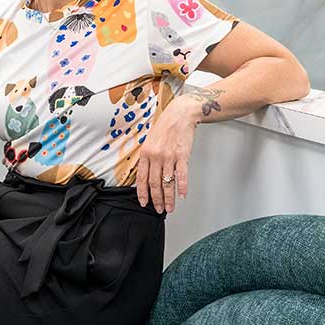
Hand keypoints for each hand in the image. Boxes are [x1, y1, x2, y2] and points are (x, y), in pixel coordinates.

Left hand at [136, 97, 200, 214]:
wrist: (180, 114)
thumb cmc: (165, 127)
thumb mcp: (150, 141)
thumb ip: (147, 157)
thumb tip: (146, 174)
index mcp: (146, 153)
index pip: (141, 178)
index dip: (142, 193)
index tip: (144, 203)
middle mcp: (156, 156)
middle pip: (154, 184)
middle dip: (156, 199)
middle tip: (159, 209)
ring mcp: (169, 157)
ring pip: (167, 183)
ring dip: (168, 198)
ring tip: (169, 207)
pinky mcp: (182, 156)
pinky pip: (182, 175)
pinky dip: (182, 187)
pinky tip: (182, 195)